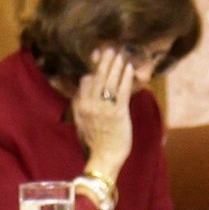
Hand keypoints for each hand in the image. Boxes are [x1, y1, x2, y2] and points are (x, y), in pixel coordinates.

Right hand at [71, 46, 134, 180]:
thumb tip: (80, 96)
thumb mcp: (80, 124)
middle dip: (104, 62)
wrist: (103, 159)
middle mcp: (90, 105)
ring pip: (109, 81)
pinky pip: (121, 90)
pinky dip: (125, 77)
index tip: (98, 63)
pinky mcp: (118, 113)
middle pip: (97, 77)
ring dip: (115, 66)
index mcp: (80, 107)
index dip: (93, 72)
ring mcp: (104, 108)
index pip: (85, 82)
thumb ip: (79, 108)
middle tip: (110, 49)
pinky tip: (129, 68)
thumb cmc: (93, 145)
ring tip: (120, 55)